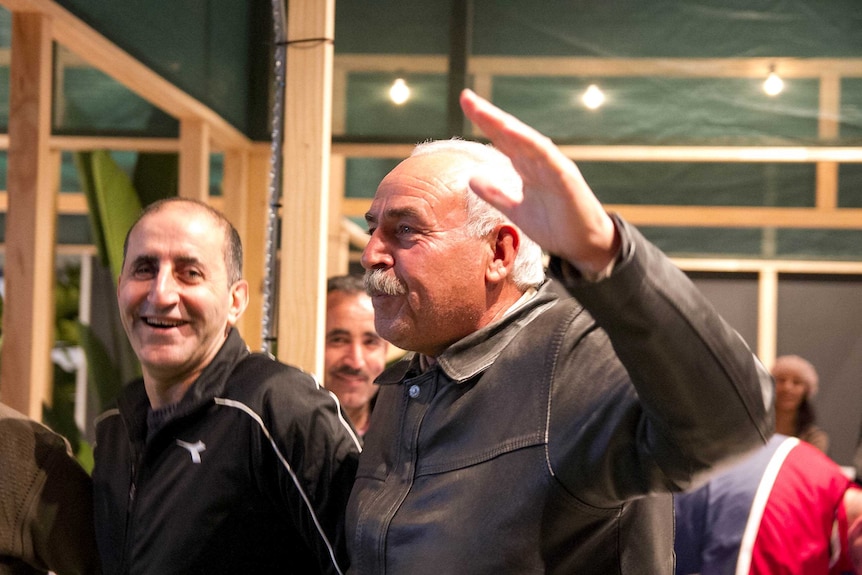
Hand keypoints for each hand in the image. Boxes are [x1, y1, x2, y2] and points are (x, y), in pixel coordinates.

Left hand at [459, 89, 618, 274]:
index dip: (484, 123)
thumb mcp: (516, 210)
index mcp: (527, 166)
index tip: (465, 103)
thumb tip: (472, 177)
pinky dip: (530, 144)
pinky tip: (513, 133)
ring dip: (506, 125)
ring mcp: (553, 167)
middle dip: (489, 116)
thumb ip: (495, 193)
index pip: (502, 140)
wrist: (583, 245)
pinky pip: (547, 157)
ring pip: (527, 141)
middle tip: (466, 97)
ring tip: (484, 112)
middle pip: (511, 134)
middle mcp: (540, 161)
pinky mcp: (566, 178)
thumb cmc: (554, 225)